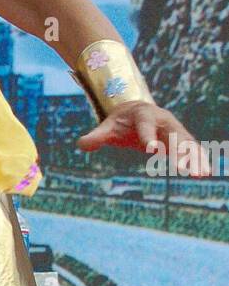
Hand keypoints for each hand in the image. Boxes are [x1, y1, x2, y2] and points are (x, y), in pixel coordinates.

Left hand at [77, 102, 210, 176]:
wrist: (135, 110)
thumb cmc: (119, 121)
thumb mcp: (107, 127)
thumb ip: (96, 136)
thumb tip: (81, 144)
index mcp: (144, 115)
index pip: (146, 126)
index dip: (148, 137)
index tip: (150, 151)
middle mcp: (163, 120)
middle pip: (174, 135)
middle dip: (180, 151)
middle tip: (184, 168)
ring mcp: (174, 129)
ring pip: (187, 143)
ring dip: (194, 158)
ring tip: (202, 174)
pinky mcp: (179, 138)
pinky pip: (191, 148)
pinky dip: (198, 159)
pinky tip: (205, 172)